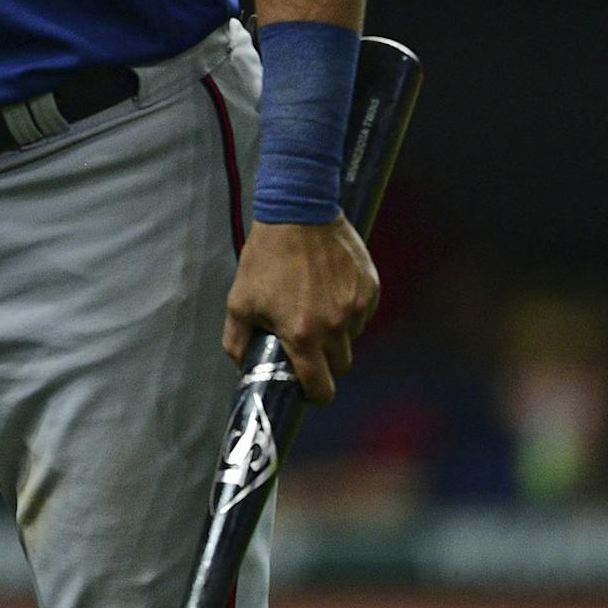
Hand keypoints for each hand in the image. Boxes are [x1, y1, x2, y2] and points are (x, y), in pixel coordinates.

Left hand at [222, 215, 378, 402]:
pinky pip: (363, 313)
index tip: (309, 389)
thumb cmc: (265, 258)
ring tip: (314, 302)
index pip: (321, 387)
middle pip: (340, 364)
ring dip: (338, 331)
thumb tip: (242, 366)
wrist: (296, 213)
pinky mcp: (371, 289)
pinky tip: (329, 287)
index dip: (316, 394)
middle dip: (326, 360)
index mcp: (302, 334)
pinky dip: (350, 308)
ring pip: (353, 337)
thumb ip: (237, 340)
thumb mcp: (239, 300)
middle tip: (308, 339)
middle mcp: (335, 326)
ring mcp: (356, 307)